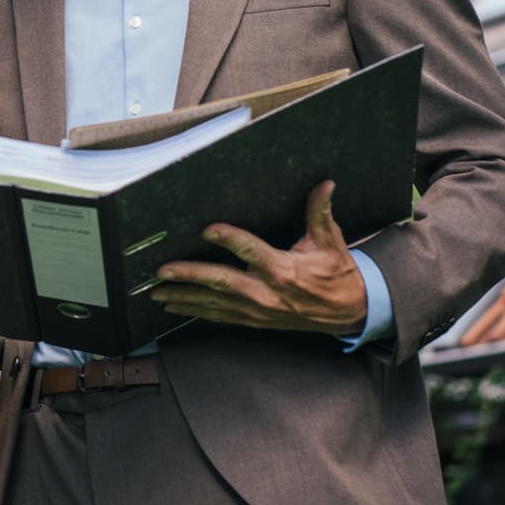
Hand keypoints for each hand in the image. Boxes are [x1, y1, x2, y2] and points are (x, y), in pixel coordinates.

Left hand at [150, 181, 368, 336]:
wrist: (349, 312)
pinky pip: (220, 316)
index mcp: (283, 269)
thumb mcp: (331, 242)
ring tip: (156, 292)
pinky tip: (174, 306)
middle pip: (221, 282)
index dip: (228, 239)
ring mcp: (258, 309)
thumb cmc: (337, 273)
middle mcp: (266, 291)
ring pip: (214, 303)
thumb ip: (320, 213)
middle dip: (189, 276)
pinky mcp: (255, 320)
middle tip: (161, 271)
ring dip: (183, 297)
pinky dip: (195, 311)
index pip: (250, 251)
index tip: (206, 230)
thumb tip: (324, 184)